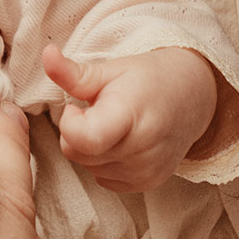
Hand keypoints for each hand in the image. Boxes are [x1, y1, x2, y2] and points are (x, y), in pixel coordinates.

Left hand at [43, 44, 217, 192]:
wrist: (192, 97)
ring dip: (90, 148)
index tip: (77, 107)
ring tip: (112, 124)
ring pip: (88, 167)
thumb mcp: (110, 69)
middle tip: (97, 111)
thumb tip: (46, 55)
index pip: (84, 139)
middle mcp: (142, 149)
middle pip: (79, 154)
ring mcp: (147, 171)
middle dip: (77, 132)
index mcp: (132, 115)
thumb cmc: (148, 79)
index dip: (70, 122)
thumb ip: (73, 72)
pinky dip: (104, 162)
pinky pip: (103, 179)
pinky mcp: (148, 183)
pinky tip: (120, 142)